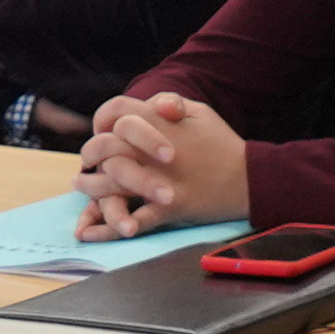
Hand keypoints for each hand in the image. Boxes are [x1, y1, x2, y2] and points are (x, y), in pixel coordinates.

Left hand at [71, 89, 245, 237]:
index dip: (102, 118)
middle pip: (104, 146)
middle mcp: (154, 149)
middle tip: (86, 165)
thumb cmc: (223, 144)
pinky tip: (98, 231)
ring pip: (112, 184)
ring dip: (91, 190)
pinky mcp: (170, 207)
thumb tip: (151, 103)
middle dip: (89, 155)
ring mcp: (160, 179)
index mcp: (160, 122)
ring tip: (83, 190)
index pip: (116, 110)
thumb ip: (170, 102)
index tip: (101, 130)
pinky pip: (137, 219)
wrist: (251, 178)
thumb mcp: (200, 112)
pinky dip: (117, 226)